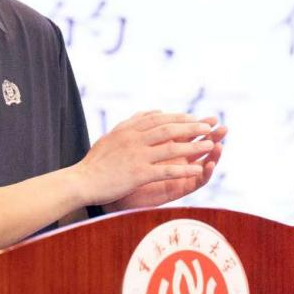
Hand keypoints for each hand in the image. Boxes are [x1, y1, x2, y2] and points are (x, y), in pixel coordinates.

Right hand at [70, 111, 215, 206]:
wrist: (82, 181)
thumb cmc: (96, 162)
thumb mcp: (113, 135)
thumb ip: (133, 123)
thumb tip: (152, 111)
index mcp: (128, 129)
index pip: (159, 119)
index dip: (179, 117)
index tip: (195, 118)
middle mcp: (134, 139)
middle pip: (169, 129)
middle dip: (192, 127)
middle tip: (210, 127)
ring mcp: (137, 156)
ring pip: (171, 148)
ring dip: (194, 146)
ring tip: (211, 145)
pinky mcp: (138, 173)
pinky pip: (166, 170)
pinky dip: (184, 169)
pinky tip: (197, 170)